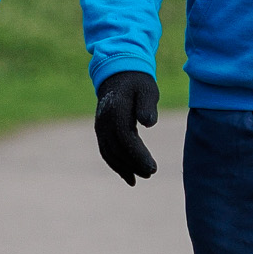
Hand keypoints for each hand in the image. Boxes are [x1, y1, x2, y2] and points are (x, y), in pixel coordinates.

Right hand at [94, 71, 159, 185]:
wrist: (117, 75)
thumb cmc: (137, 83)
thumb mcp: (147, 89)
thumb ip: (147, 105)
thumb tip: (148, 123)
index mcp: (116, 111)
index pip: (125, 138)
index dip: (138, 155)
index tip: (152, 167)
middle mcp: (104, 122)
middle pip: (117, 149)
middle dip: (133, 165)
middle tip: (151, 173)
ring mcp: (100, 127)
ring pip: (109, 154)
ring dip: (124, 168)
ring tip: (141, 178)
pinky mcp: (101, 132)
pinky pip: (106, 152)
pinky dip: (116, 165)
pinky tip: (129, 176)